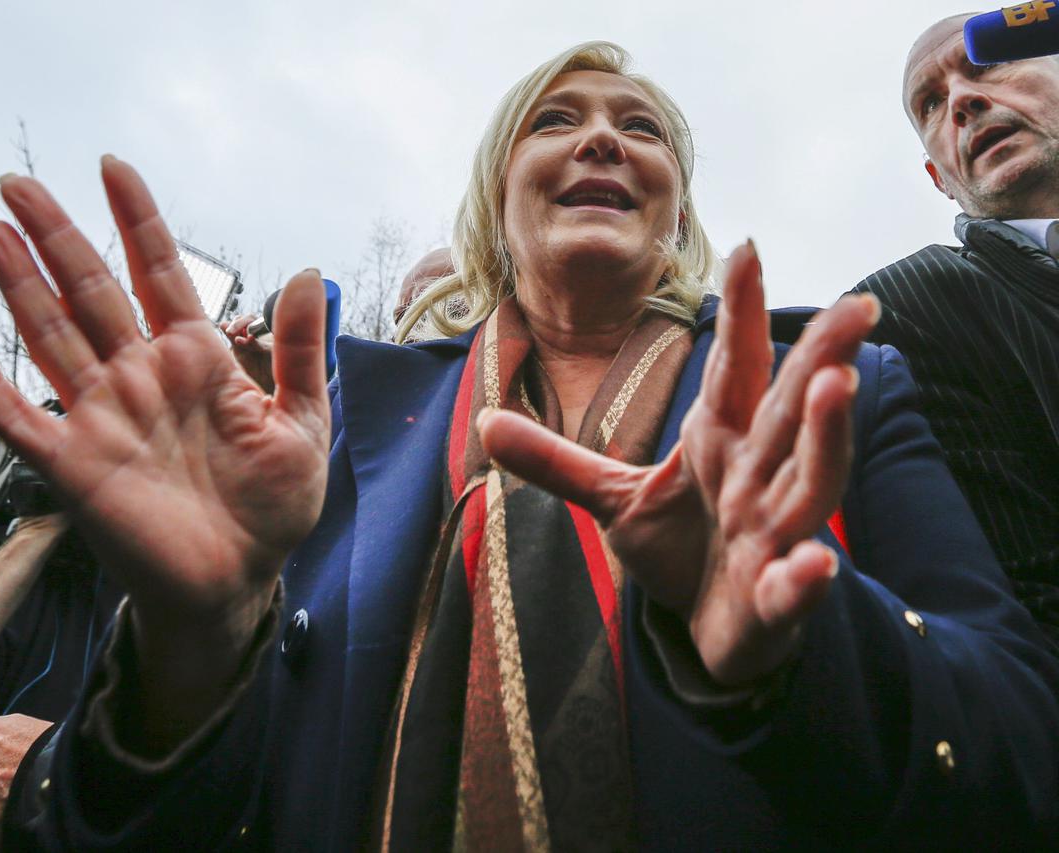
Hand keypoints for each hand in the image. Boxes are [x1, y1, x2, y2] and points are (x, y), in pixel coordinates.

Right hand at [0, 157, 329, 744]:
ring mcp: (102, 416)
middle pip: (89, 291)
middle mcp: (141, 376)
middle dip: (56, 236)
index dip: (137, 220)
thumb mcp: (303, 422)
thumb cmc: (271, 506)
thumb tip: (311, 273)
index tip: (113, 168)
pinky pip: (19, 420)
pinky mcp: (74, 465)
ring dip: (18, 285)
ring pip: (50, 336)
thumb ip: (299, 350)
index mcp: (196, 360)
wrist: (240, 581)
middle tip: (19, 183)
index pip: (159, 273)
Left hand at [480, 242, 878, 685]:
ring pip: (809, 481)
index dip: (740, 316)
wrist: (709, 631)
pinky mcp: (773, 598)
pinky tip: (816, 563)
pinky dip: (803, 577)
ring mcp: (772, 534)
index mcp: (721, 441)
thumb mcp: (612, 497)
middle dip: (823, 357)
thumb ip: (555, 460)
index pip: (734, 370)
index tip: (748, 248)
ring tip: (838, 386)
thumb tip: (481, 421)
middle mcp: (756, 476)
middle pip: (792, 409)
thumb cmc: (679, 549)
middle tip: (856, 306)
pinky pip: (792, 585)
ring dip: (825, 437)